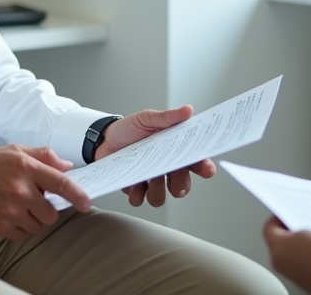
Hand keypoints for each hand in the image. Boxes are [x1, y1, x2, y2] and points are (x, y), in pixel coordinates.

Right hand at [0, 144, 90, 239]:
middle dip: (47, 209)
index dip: (78, 196)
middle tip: (34, 200)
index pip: (61, 184)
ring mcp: (10, 210)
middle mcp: (20, 190)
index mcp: (26, 167)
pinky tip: (9, 213)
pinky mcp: (1, 225)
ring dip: (34, 219)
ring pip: (39, 225)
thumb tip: (67, 166)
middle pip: (52, 212)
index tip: (86, 203)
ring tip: (18, 205)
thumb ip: (43, 155)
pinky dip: (21, 227)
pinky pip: (24, 233)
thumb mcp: (15, 150)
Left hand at [94, 107, 216, 206]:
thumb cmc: (128, 128)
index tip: (207, 170)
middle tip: (174, 181)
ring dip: (156, 192)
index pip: (195, 160)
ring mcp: (149, 180)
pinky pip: (139, 199)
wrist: (103, 138)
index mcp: (172, 150)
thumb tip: (187, 110)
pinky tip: (131, 183)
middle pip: (182, 185)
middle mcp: (164, 168)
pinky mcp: (134, 187)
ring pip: (161, 198)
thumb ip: (167, 117)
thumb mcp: (147, 119)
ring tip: (148, 178)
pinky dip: (136, 194)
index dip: (204, 167)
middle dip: (180, 186)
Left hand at [261, 216, 310, 294]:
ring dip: (299, 245)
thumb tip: (294, 229)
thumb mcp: (306, 232)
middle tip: (300, 226)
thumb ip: (294, 228)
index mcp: (276, 248)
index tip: (286, 213)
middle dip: (289, 232)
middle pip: (278, 241)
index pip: (269, 228)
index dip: (278, 218)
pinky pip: (300, 263)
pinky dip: (306, 256)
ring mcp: (290, 272)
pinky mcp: (303, 279)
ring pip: (289, 253)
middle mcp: (279, 262)